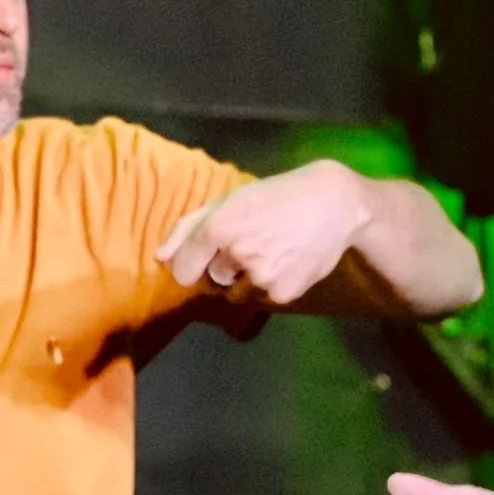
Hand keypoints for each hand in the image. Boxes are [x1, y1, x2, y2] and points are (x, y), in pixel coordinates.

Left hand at [155, 160, 370, 305]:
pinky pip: (264, 297)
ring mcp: (260, 275)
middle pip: (214, 279)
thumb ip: (188, 228)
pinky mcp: (282, 292)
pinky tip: (289, 261)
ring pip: (238, 291)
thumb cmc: (275, 197)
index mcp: (217, 227)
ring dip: (249, 278)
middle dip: (227, 266)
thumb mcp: (229, 201)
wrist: (333, 204)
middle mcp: (235, 253)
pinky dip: (273, 284)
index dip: (193, 265)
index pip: (184, 271)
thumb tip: (160, 258)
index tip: (207, 257)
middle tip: (255, 242)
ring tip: (274, 251)